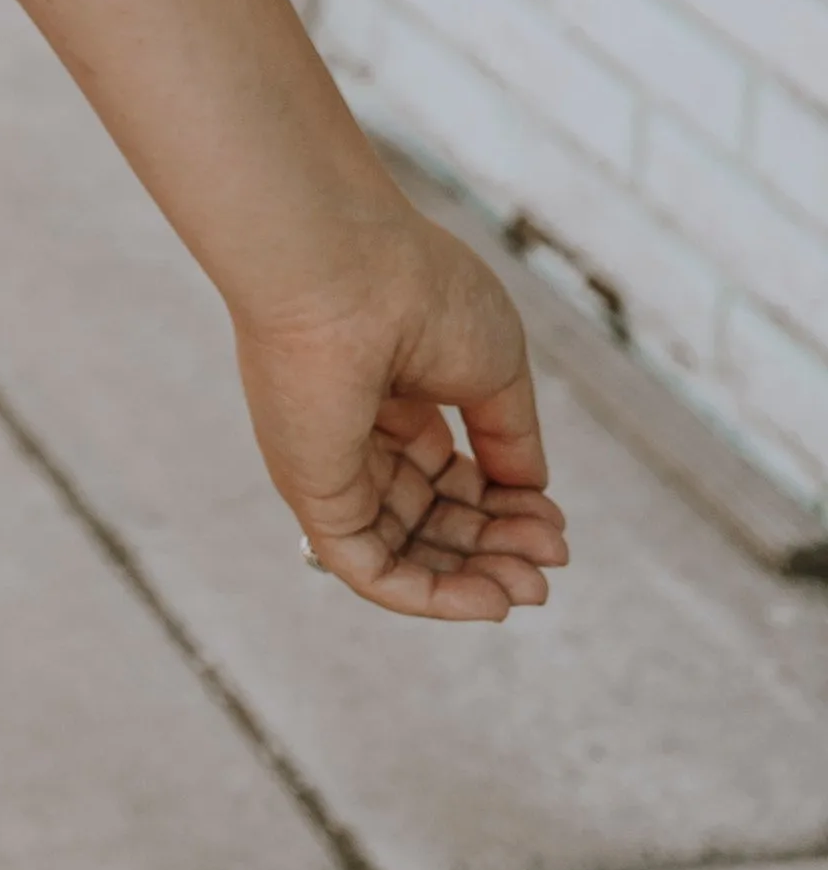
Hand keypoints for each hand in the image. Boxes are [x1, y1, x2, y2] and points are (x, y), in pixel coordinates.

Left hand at [232, 218, 569, 617]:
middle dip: (498, 549)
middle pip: (435, 518)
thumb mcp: (493, 369)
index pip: (453, 475)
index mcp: (395, 392)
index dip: (508, 507)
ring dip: (474, 579)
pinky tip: (490, 602)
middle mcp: (358, 434)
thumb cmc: (419, 294)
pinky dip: (430, 597)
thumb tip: (531, 493)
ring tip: (533, 587)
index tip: (555, 523)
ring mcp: (332, 467)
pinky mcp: (313, 495)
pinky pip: (369, 568)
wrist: (344, 267)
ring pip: (406, 551)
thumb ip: (511, 438)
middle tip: (550, 564)